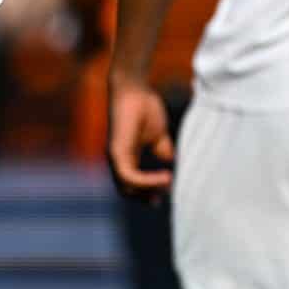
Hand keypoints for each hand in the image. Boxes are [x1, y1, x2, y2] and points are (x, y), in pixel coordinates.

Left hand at [107, 76, 175, 199]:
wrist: (135, 89)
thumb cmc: (145, 108)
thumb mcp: (158, 135)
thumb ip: (163, 150)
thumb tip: (173, 163)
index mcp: (127, 157)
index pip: (131, 184)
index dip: (146, 193)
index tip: (163, 198)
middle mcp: (118, 160)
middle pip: (126, 191)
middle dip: (145, 198)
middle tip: (163, 199)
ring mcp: (115, 157)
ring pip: (127, 188)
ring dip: (149, 190)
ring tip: (169, 182)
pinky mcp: (117, 152)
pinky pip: (129, 177)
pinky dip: (146, 182)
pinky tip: (165, 177)